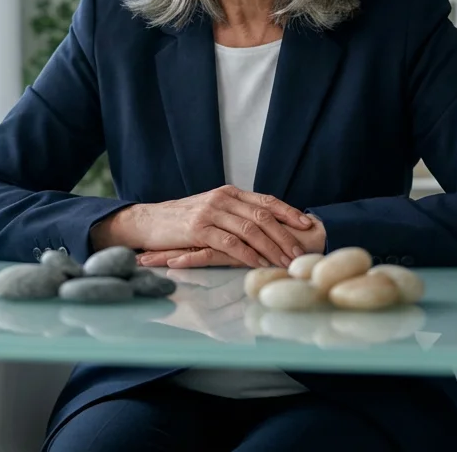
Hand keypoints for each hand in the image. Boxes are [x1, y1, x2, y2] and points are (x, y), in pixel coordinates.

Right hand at [138, 216, 325, 268]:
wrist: (148, 221)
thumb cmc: (182, 221)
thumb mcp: (212, 210)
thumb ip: (235, 215)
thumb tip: (265, 228)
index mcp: (229, 193)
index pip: (266, 200)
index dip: (289, 212)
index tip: (308, 225)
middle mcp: (222, 198)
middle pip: (262, 216)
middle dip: (285, 236)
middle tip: (300, 253)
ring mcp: (210, 212)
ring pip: (250, 229)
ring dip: (271, 248)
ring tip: (284, 264)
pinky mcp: (198, 229)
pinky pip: (230, 242)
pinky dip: (247, 254)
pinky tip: (258, 264)